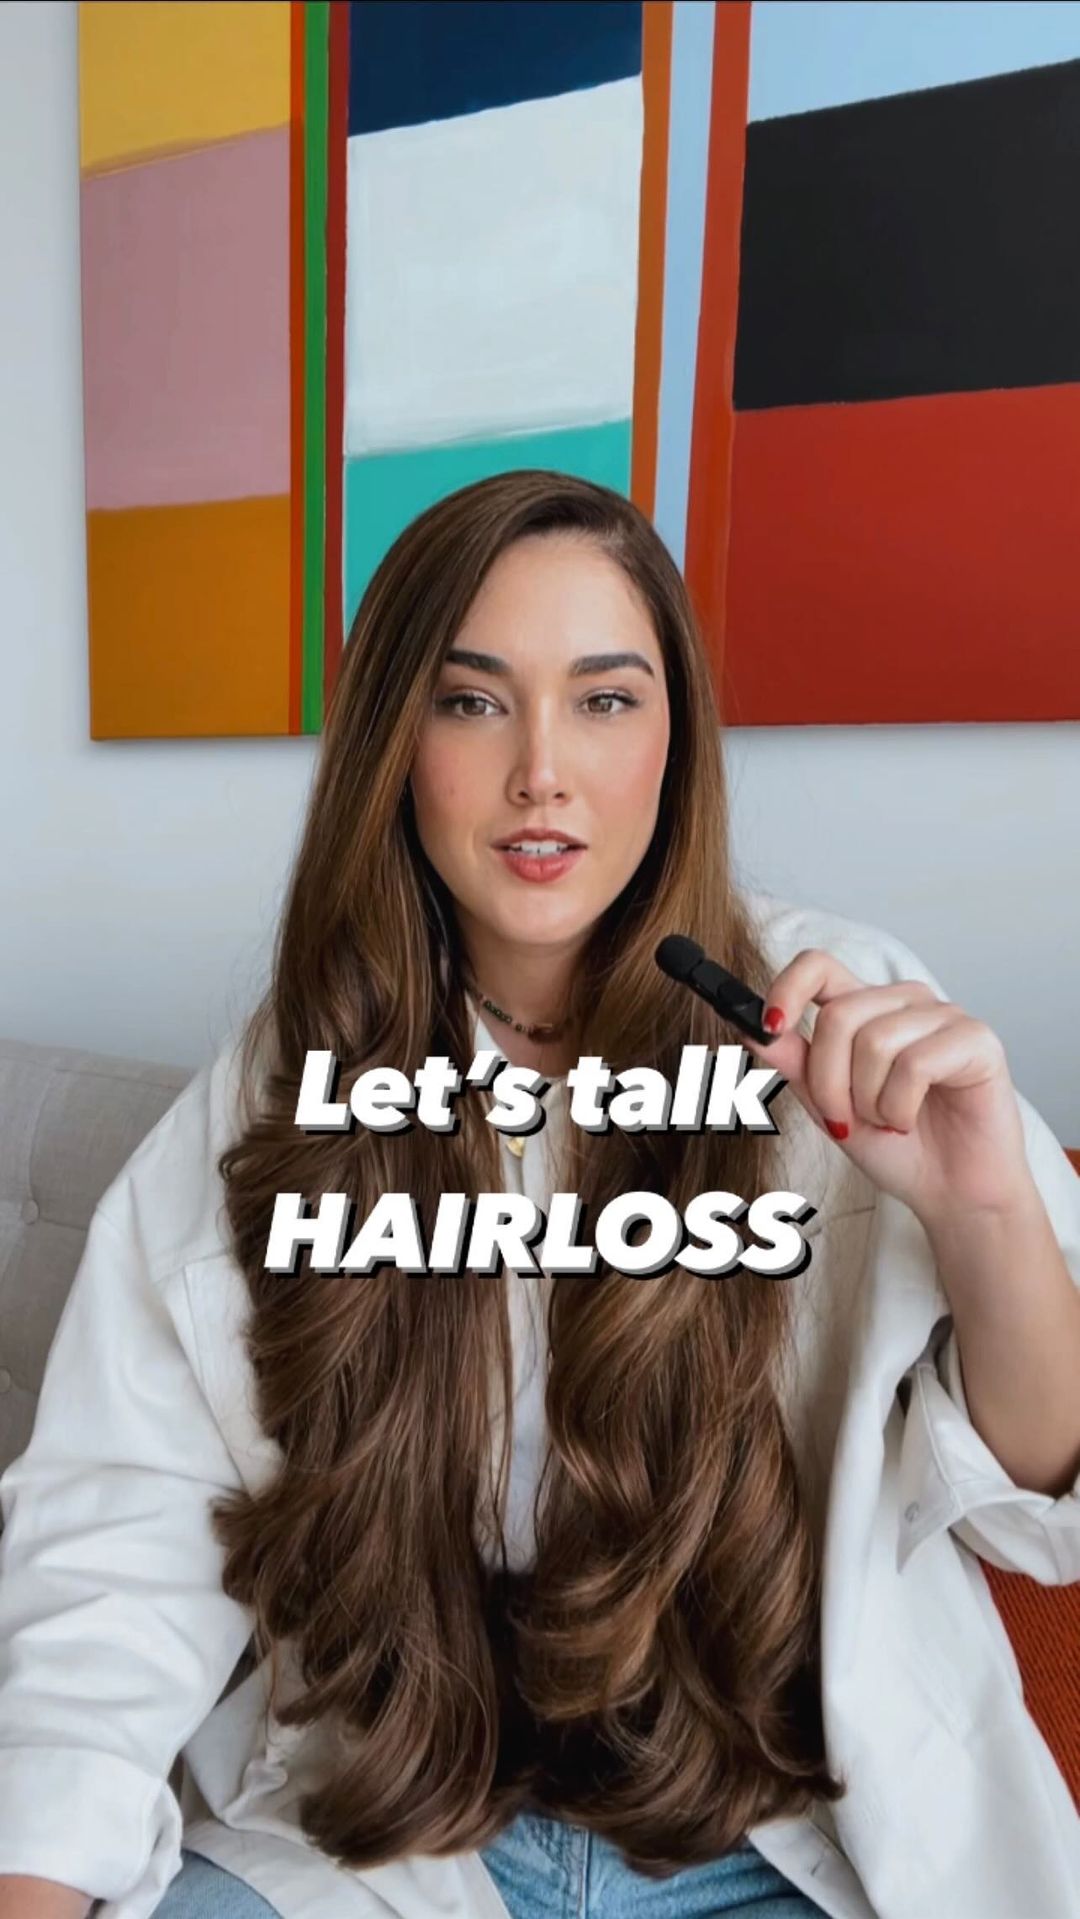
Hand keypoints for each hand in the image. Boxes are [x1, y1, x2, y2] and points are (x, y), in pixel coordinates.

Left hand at [741, 948, 1035, 1232]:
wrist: (950, 1194)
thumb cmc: (897, 1148)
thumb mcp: (828, 1106)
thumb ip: (795, 1064)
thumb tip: (751, 1028)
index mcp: (866, 1010)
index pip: (819, 966)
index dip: (787, 988)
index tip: (769, 1027)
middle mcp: (905, 1002)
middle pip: (839, 1016)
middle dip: (829, 1083)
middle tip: (846, 1120)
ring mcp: (944, 1016)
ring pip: (875, 1041)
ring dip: (869, 1101)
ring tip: (888, 1121)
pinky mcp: (976, 1039)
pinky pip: (915, 1064)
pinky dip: (900, 1107)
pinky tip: (910, 1120)